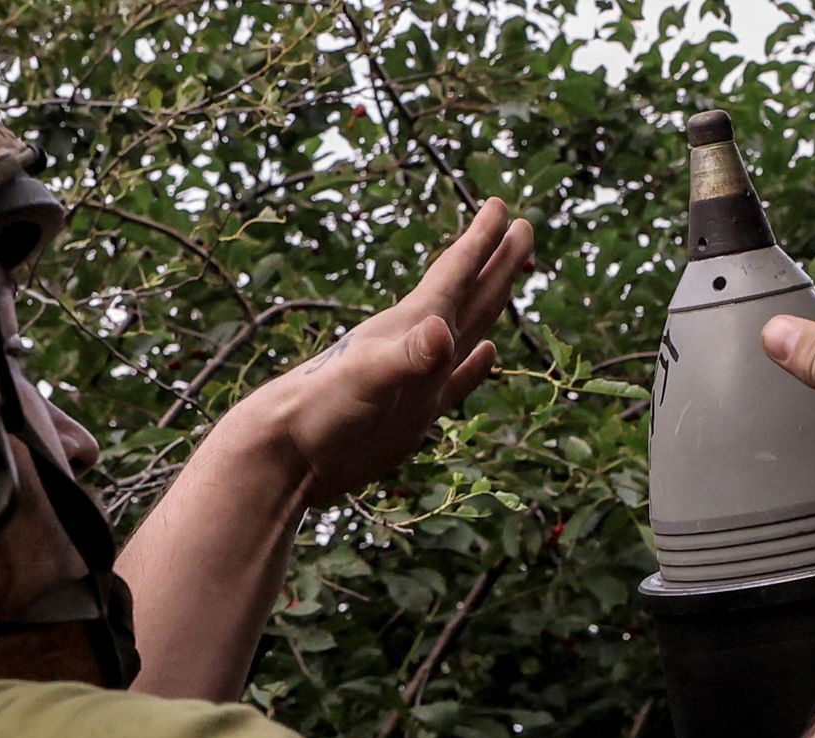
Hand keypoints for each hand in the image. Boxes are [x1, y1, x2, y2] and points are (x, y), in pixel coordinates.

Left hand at [240, 198, 534, 506]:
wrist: (292, 453)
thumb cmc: (323, 409)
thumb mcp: (369, 379)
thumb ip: (409, 356)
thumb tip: (444, 331)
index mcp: (410, 326)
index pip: (454, 275)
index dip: (480, 241)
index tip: (502, 206)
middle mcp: (417, 345)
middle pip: (468, 293)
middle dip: (496, 261)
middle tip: (523, 227)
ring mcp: (418, 379)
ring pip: (467, 328)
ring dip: (490, 301)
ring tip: (509, 277)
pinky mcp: (415, 413)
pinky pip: (457, 381)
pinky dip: (476, 367)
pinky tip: (487, 354)